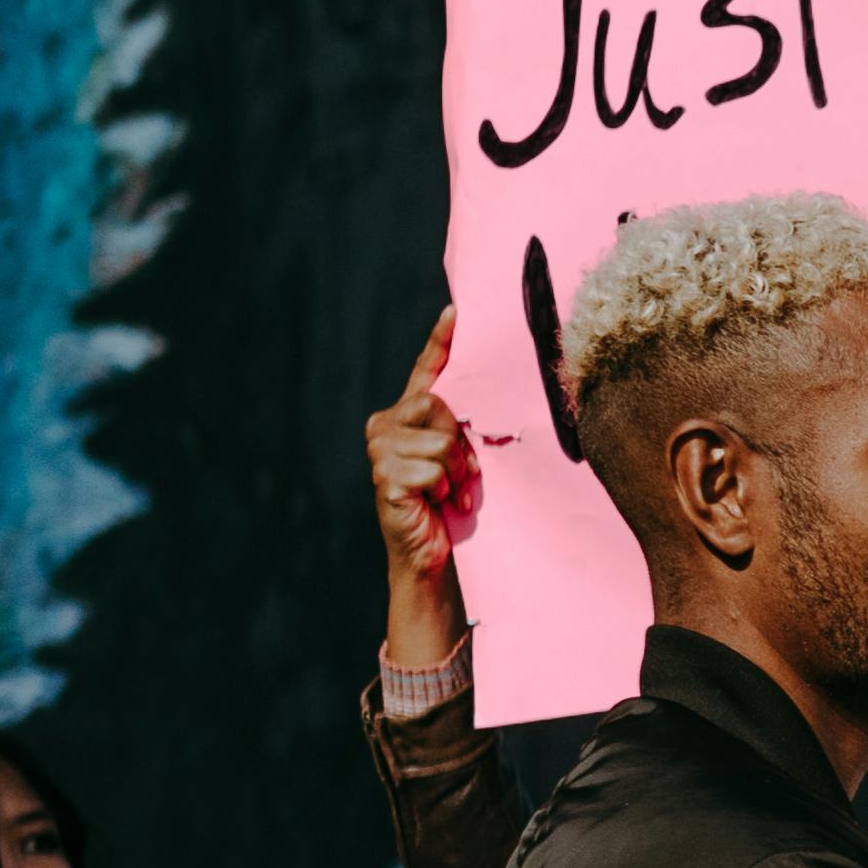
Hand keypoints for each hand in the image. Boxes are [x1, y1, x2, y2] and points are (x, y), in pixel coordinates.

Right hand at [373, 309, 476, 674]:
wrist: (430, 556)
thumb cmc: (448, 507)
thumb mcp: (459, 459)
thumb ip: (459, 427)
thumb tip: (486, 396)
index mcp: (405, 415)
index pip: (427, 371)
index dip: (441, 341)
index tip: (457, 311)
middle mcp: (385, 425)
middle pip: (441, 404)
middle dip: (462, 441)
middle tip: (461, 474)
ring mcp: (381, 450)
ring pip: (443, 438)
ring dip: (457, 471)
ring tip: (449, 493)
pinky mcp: (387, 475)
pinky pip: (435, 466)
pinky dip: (446, 488)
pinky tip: (438, 504)